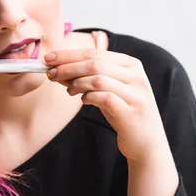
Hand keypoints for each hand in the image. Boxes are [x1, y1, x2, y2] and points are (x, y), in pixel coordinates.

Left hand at [44, 46, 170, 164]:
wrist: (146, 143)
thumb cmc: (123, 113)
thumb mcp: (107, 90)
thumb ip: (87, 78)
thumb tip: (57, 68)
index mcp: (131, 64)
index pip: (95, 52)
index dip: (70, 54)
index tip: (49, 58)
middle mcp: (136, 75)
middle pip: (95, 63)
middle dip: (68, 67)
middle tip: (50, 73)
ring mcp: (136, 93)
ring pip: (98, 78)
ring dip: (76, 83)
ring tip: (69, 90)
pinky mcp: (131, 111)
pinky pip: (104, 98)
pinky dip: (88, 97)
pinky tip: (83, 100)